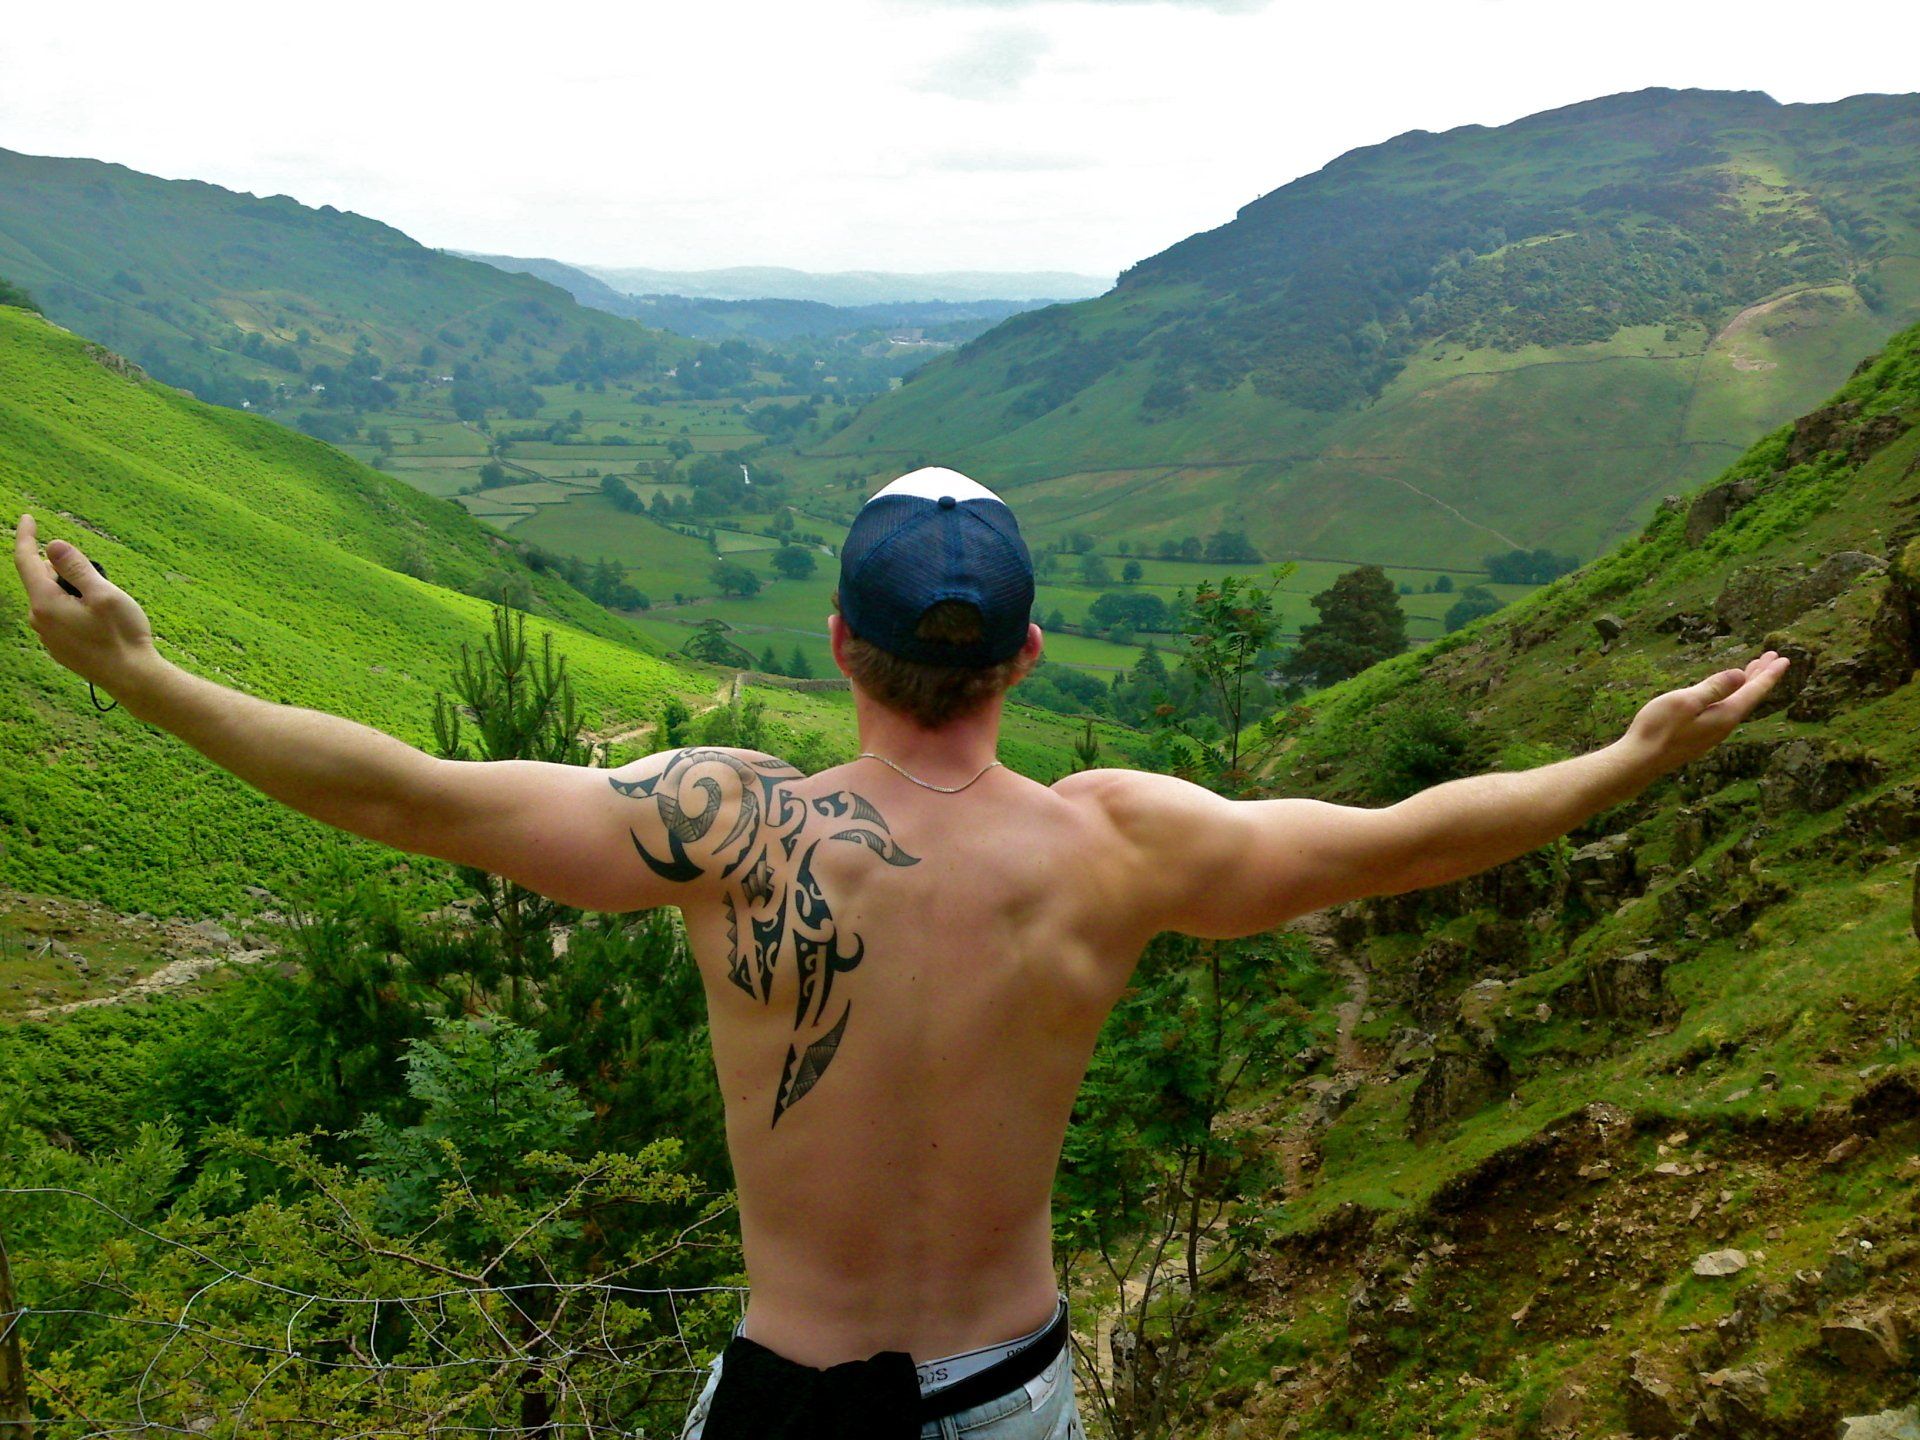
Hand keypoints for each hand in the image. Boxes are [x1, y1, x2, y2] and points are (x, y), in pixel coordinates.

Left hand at [13, 514, 158, 691]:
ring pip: (54, 600)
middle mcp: (39, 620)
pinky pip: (62, 618)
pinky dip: (76, 610)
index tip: (27, 517)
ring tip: (106, 607)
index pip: (25, 560)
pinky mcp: (61, 648)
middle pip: (43, 580)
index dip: (26, 536)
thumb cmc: (121, 635)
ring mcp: (49, 636)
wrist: (132, 678)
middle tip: (100, 582)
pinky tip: (102, 624)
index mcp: (45, 603)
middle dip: (65, 571)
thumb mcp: (103, 593)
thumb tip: (52, 544)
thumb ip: (76, 566)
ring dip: (73, 593)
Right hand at [1622, 651, 1789, 773]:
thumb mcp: (1685, 701)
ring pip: (1737, 704)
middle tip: (1772, 657)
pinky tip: (1726, 694)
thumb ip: (1714, 687)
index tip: (1784, 659)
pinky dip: (1732, 696)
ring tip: (1752, 670)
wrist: (1639, 761)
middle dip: (1761, 676)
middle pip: (1748, 697)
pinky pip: (1725, 710)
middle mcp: (1724, 726)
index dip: (1769, 674)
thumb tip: (1740, 675)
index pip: (1754, 691)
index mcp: (1725, 715)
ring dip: (1746, 685)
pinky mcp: (1700, 737)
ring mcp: (1712, 733)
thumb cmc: (1658, 729)